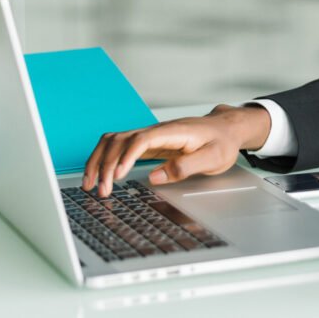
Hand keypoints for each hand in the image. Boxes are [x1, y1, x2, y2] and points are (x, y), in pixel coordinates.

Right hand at [82, 104, 270, 196]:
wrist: (227, 128)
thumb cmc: (222, 142)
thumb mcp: (214, 158)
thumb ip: (186, 166)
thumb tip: (155, 176)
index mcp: (174, 132)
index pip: (142, 139)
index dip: (126, 157)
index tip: (118, 176)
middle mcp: (157, 130)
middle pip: (121, 139)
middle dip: (106, 164)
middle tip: (101, 190)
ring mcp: (151, 135)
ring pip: (114, 140)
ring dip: (99, 160)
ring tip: (91, 185)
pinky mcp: (148, 142)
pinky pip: (119, 146)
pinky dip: (104, 159)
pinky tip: (100, 174)